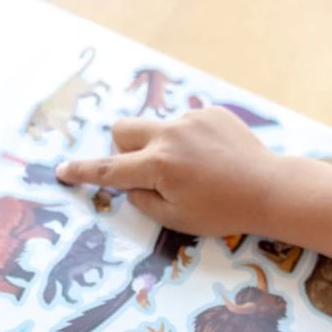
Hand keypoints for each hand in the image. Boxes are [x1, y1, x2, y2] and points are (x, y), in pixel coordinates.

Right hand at [56, 107, 278, 235]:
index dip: (82, 172)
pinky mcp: (212, 112)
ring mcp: (191, 119)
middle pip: (123, 130)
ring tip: (197, 170)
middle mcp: (169, 135)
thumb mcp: (177, 219)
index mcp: (158, 166)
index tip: (61, 170)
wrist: (270, 189)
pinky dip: (190, 141)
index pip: (108, 169)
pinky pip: (186, 124)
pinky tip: (215, 159)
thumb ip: (144, 200)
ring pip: (157, 128)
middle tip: (145, 171)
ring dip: (162, 147)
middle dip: (123, 149)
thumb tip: (131, 184)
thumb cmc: (223, 212)